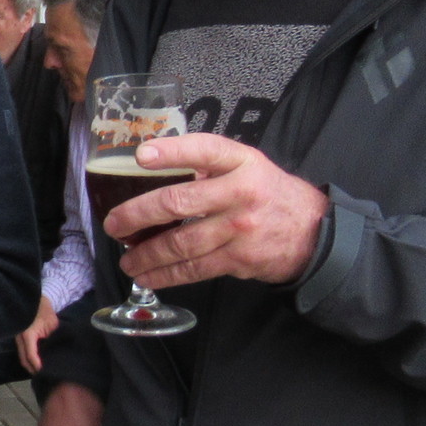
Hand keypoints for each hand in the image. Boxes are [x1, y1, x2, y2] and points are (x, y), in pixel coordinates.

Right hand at [15, 295, 58, 373]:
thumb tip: (55, 355)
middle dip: (32, 368)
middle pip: (24, 359)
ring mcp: (17, 338)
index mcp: (28, 334)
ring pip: (21, 356)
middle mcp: (20, 337)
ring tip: (39, 371)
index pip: (30, 354)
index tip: (43, 372)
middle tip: (42, 376)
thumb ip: (52, 340)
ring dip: (29, 365)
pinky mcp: (19, 339)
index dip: (37, 365)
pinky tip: (36, 363)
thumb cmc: (47, 313)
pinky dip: (28, 358)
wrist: (37, 302)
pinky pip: (22, 351)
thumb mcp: (53, 326)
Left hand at [109, 134, 329, 290]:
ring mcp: (239, 228)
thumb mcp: (246, 165)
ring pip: (181, 243)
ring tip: (125, 258)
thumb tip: (151, 164)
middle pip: (178, 202)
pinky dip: (165, 275)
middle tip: (113, 224)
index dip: (171, 152)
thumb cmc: (266, 192)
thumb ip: (207, 163)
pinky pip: (193, 269)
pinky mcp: (239, 258)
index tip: (140, 155)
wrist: (312, 231)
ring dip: (145, 254)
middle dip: (137, 215)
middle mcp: (240, 192)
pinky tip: (146, 275)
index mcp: (239, 161)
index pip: (203, 150)